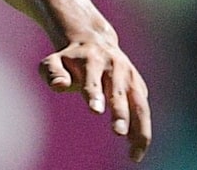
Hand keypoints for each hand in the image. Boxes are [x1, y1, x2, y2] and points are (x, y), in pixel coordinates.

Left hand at [39, 36, 151, 162]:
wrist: (93, 41)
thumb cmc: (69, 59)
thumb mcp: (53, 62)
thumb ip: (53, 73)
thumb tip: (59, 86)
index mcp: (91, 59)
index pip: (92, 80)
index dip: (94, 94)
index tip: (95, 110)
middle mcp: (115, 66)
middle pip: (119, 92)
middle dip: (120, 112)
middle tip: (118, 133)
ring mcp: (130, 76)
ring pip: (139, 104)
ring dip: (140, 128)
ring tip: (134, 155)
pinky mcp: (139, 86)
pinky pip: (143, 110)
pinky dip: (143, 130)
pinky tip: (136, 149)